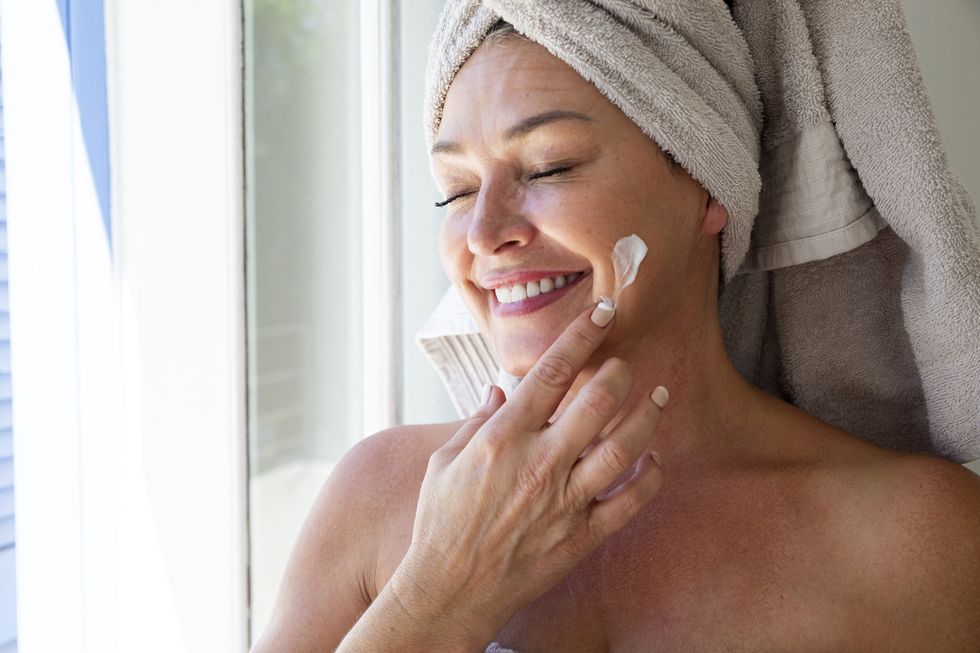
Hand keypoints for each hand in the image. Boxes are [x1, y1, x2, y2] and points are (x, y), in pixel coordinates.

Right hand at [391, 301, 666, 645]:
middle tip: (625, 363)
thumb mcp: (444, 461)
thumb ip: (477, 420)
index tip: (603, 311)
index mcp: (503, 437)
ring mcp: (565, 501)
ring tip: (659, 396)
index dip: (582, 335)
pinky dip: (651, 478)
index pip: (552, 371)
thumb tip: (499, 390)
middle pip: (598, 402)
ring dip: (648, 416)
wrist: (450, 589)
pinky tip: (656, 459)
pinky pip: (630, 502)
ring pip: (624, 448)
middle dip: (620, 372)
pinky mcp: (582, 535)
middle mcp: (540, 463)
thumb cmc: (441, 523)